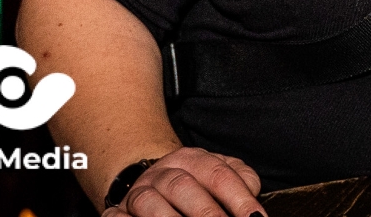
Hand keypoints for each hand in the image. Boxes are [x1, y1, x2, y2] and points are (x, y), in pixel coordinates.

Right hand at [109, 146, 264, 216]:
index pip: (219, 175)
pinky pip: (118, 216)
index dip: (239, 199)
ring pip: (149, 202)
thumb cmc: (194, 184)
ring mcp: (138, 192)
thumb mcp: (218, 175)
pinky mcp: (117, 211)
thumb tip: (253, 195)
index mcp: (192, 159)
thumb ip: (239, 180)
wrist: (151, 182)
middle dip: (206, 213)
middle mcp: (163, 172)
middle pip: (183, 187)